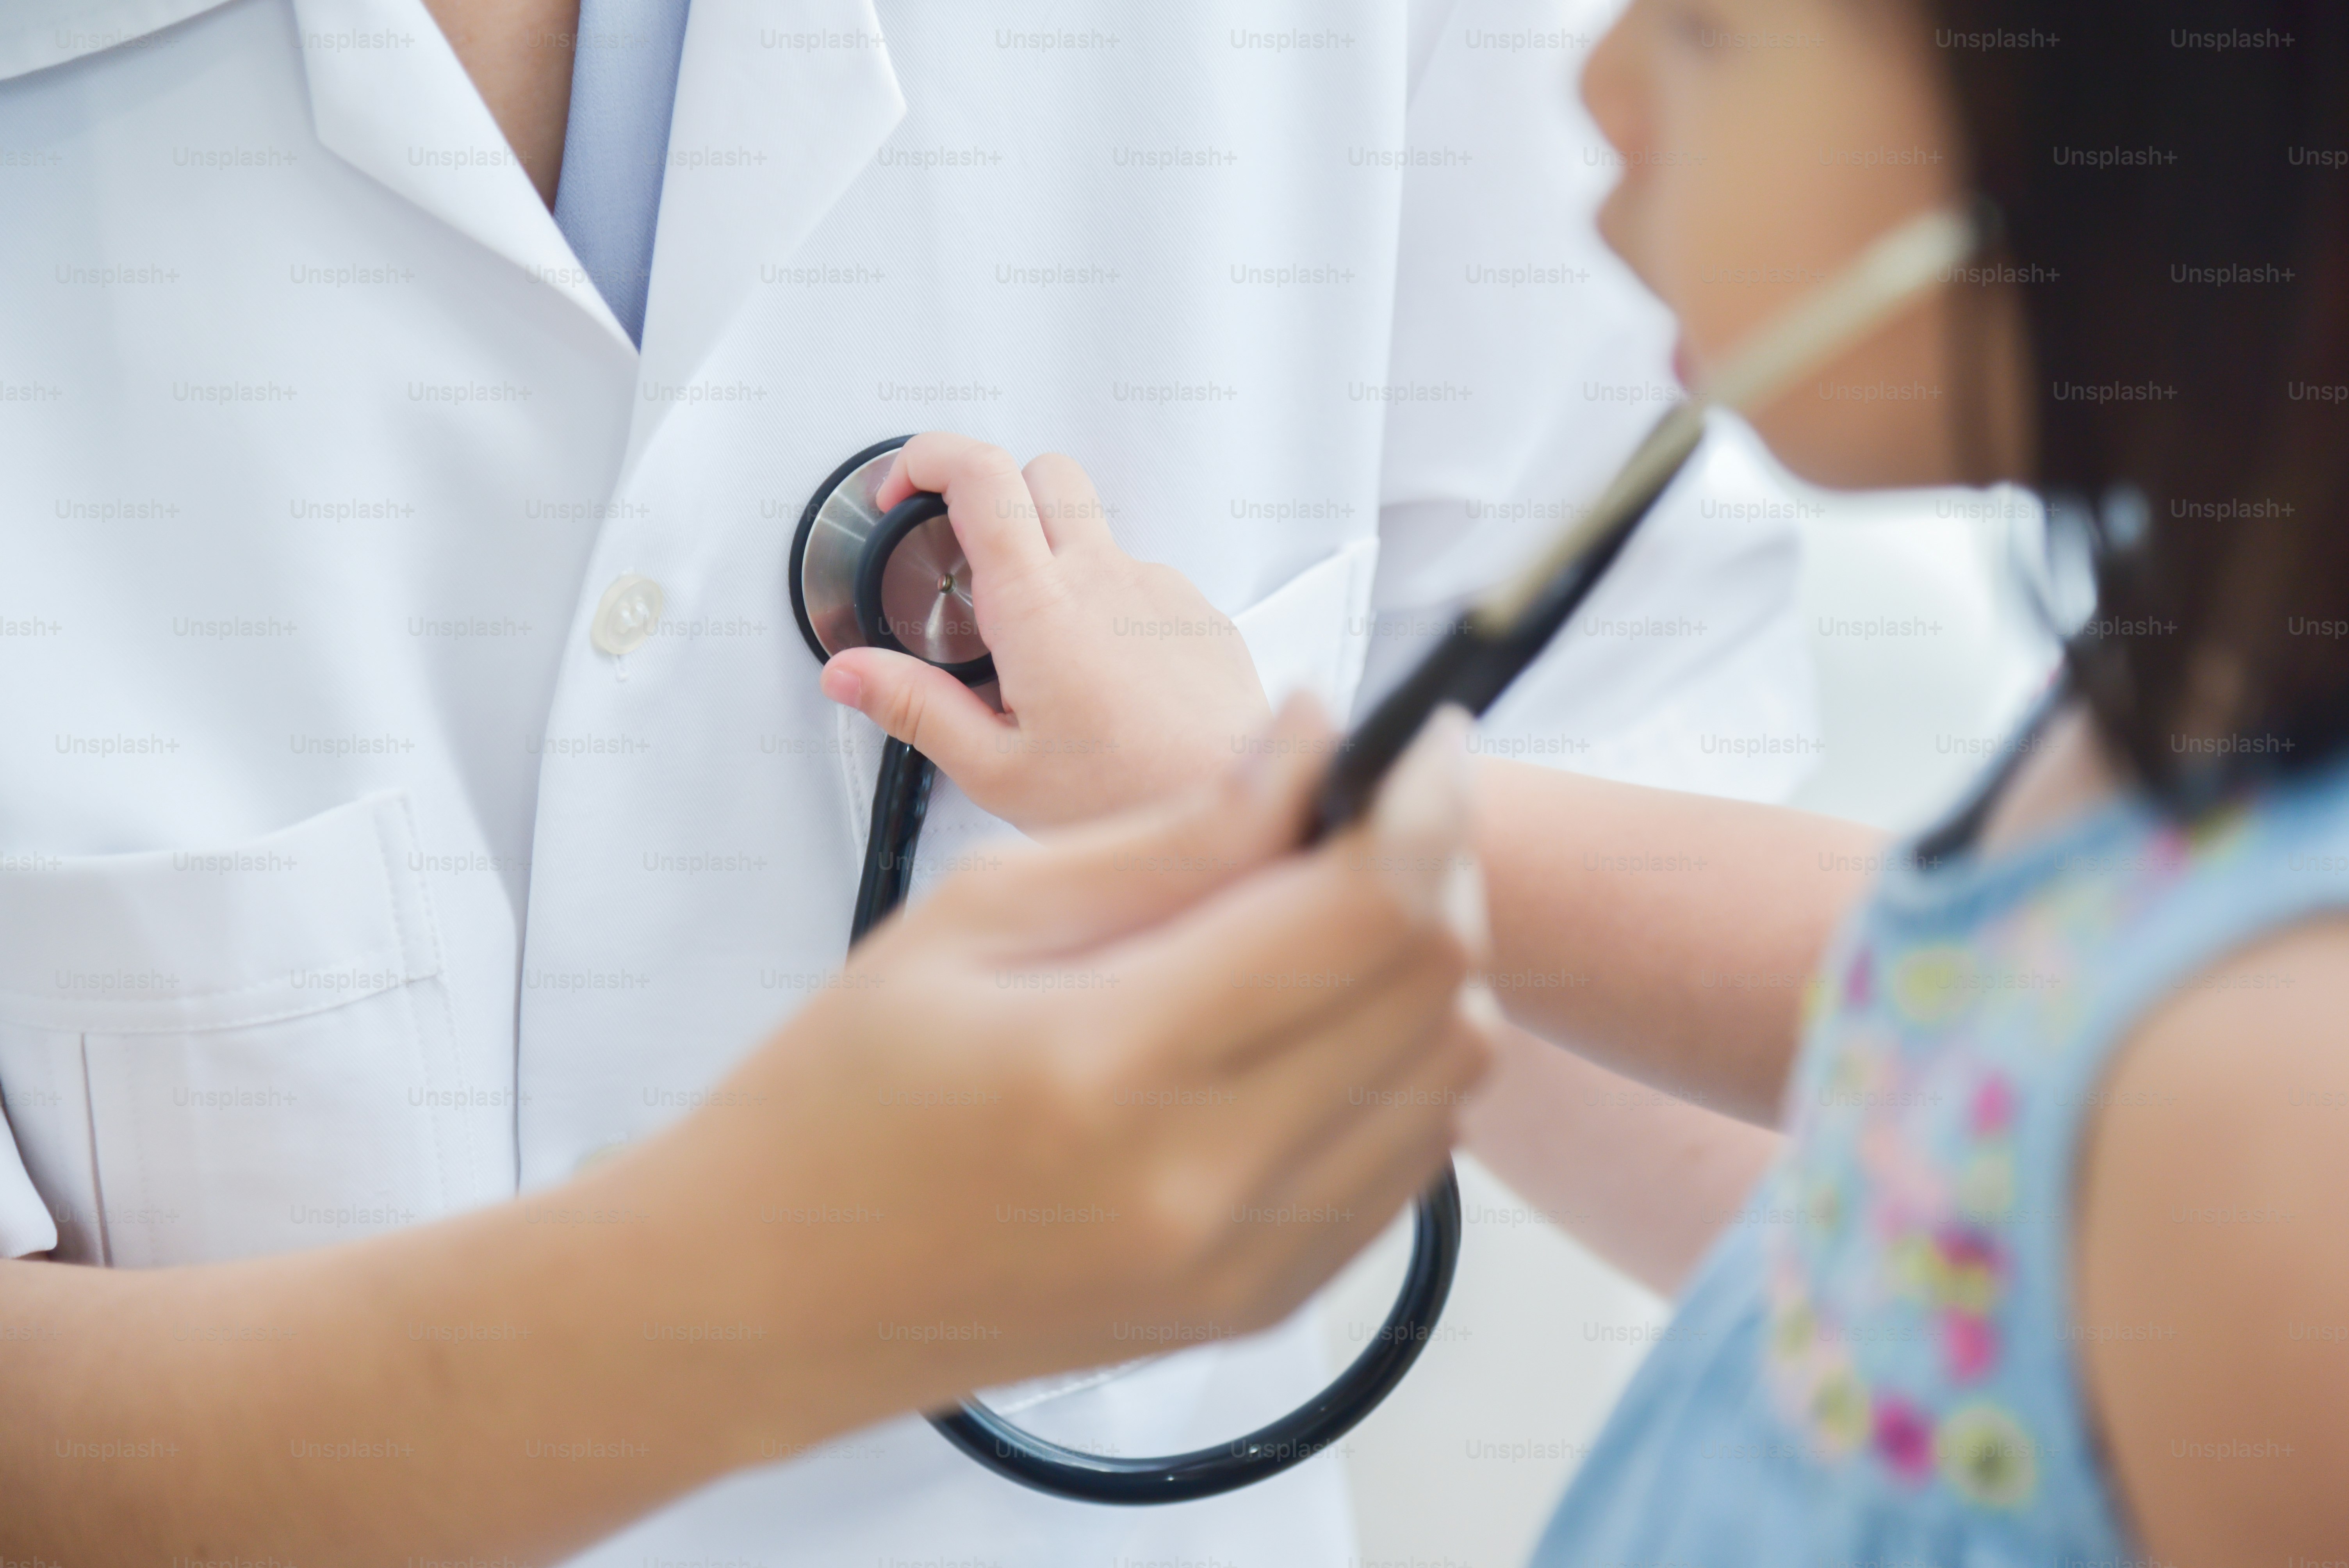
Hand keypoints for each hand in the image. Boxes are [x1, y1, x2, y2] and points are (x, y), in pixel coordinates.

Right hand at [681, 697, 1492, 1411]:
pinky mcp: (1264, 1303)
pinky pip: (1412, 1156)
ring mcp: (1245, 1261)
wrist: (776, 1296)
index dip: (1418, 798)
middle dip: (1436, 860)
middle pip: (1433, 983)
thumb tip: (1316, 744)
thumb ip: (1173, 836)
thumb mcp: (977, 916)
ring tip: (1338, 903)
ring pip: (1450, 1069)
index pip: (1360, 908)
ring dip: (1428, 960)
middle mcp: (1202, 1183)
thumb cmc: (842, 1093)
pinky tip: (1320, 1011)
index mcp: (1109, 1064)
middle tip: (1379, 801)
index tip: (1415, 732)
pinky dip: (1400, 1060)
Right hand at [817, 432, 1271, 830]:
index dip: (928, 458)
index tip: (903, 491)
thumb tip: (850, 673)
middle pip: (1043, 473)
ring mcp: (1159, 590)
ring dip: (1057, 563)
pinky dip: (1110, 608)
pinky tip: (1104, 682)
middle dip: (996, 493)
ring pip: (1095, 534)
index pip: (980, 475)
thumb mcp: (996, 770)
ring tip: (1042, 654)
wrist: (1239, 812)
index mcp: (1040, 608)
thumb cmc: (1130, 801)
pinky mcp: (1199, 615)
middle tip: (970, 562)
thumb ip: (916, 709)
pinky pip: (1142, 584)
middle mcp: (1105, 579)